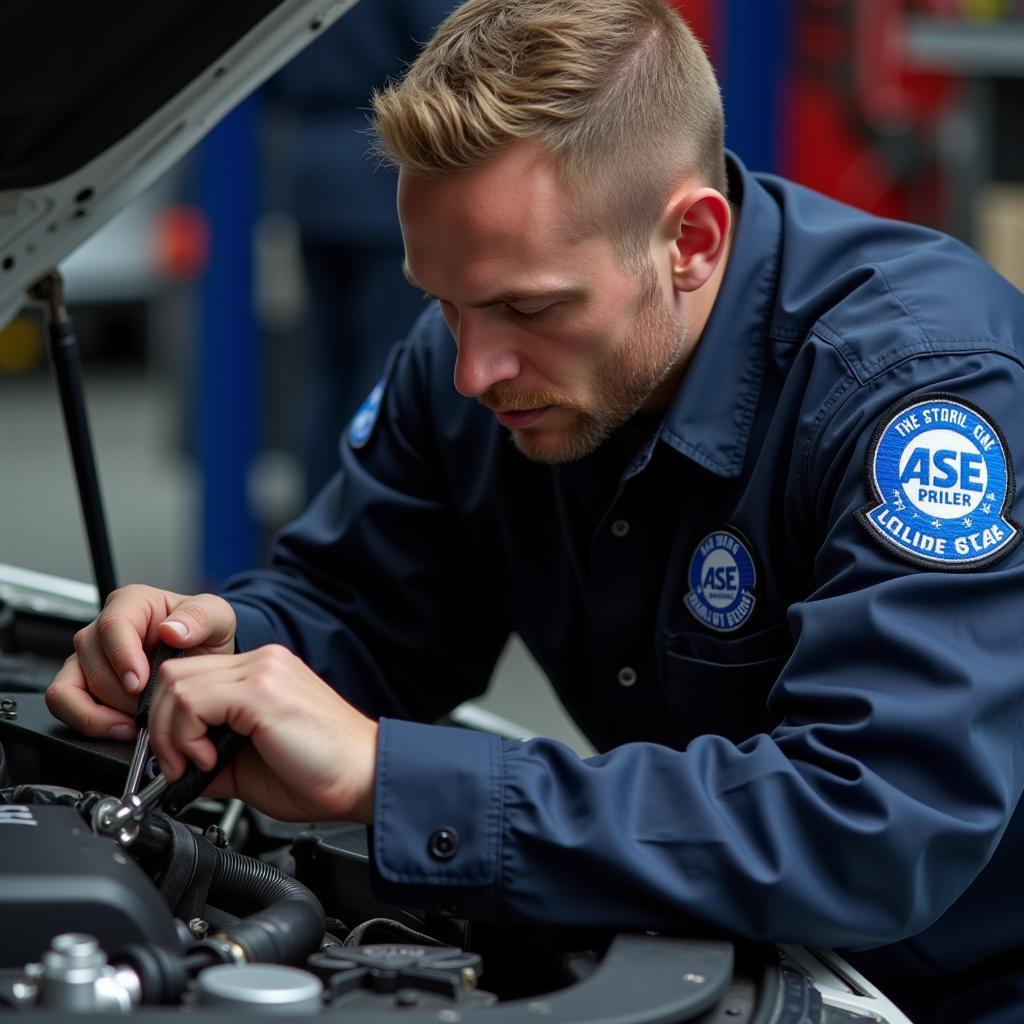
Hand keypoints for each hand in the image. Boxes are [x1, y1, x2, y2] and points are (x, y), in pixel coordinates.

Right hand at [45, 585, 236, 739]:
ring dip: (102, 711)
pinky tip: (120, 729)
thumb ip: (200, 618)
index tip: (139, 682)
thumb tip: (172, 630)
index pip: (112, 625)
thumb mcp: (216, 617)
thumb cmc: (204, 633)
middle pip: (91, 660)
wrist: (203, 660)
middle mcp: (103, 629)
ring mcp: (89, 658)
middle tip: (149, 706)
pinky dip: (88, 722)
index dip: (122, 656)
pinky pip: (64, 704)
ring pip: (70, 687)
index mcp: (132, 603)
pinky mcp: (82, 685)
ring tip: (135, 723)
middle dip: (121, 692)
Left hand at [147, 644, 378, 822]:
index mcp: (261, 673)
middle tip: (177, 766)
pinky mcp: (263, 691)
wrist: (365, 777)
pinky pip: (194, 701)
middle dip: (159, 726)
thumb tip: (173, 769)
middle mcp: (262, 662)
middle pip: (174, 674)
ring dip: (170, 734)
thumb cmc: (322, 773)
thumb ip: (211, 756)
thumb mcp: (250, 765)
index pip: (189, 675)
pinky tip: (209, 760)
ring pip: (177, 685)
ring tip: (196, 765)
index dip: (168, 720)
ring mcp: (263, 671)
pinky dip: (186, 736)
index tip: (178, 761)